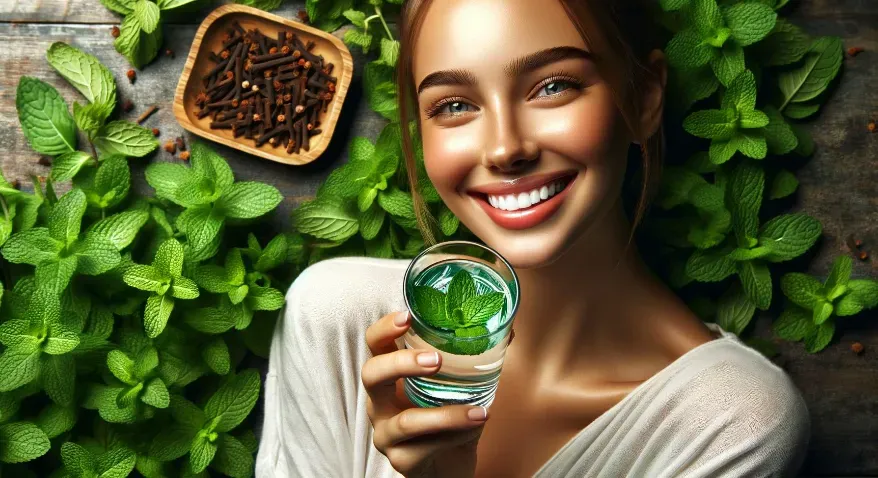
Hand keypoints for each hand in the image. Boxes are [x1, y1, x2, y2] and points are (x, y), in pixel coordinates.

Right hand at [363, 310, 489, 477]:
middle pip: (372, 375)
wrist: (452, 467)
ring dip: (446, 415)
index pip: (375, 345)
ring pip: (406, 422)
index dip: (384, 329)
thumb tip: (509, 330)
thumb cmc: (452, 421)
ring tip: (480, 410)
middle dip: (402, 363)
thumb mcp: (463, 387)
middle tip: (435, 360)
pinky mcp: (402, 462)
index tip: (407, 316)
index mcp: (391, 377)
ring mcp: (386, 434)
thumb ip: (478, 360)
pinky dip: (455, 436)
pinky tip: (475, 427)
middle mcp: (380, 403)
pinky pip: (425, 448)